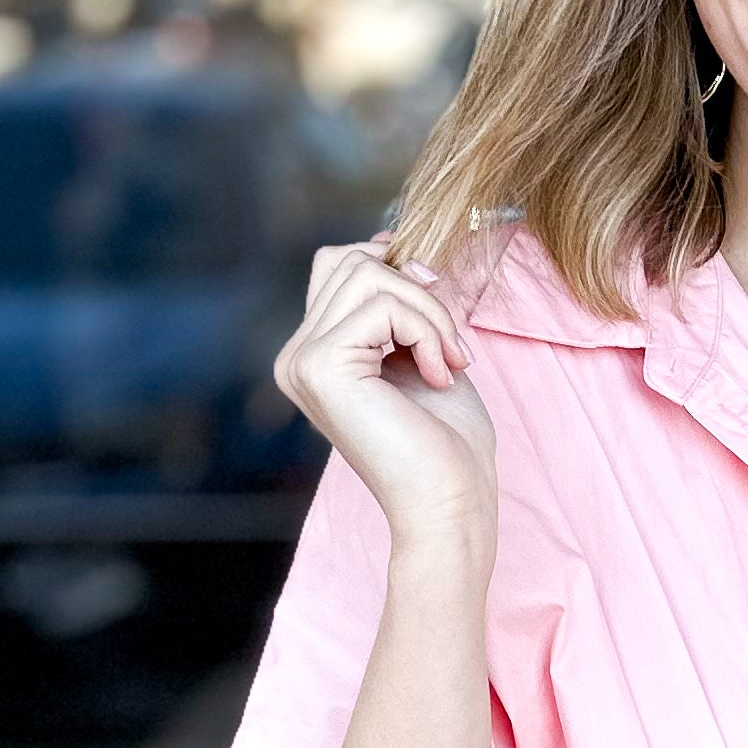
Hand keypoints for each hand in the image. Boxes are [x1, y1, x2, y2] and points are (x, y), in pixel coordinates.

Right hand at [274, 239, 497, 553]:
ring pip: (368, 274)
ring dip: (428, 311)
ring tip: (449, 360)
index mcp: (313, 354)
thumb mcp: (418, 350)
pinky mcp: (320, 366)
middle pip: (353, 261)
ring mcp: (301, 361)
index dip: (394, 270)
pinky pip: (382, 305)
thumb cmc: (446, 441)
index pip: (339, 265)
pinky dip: (426, 331)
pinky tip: (440, 374)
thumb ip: (394, 303)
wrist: (449, 502)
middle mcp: (295, 357)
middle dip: (420, 293)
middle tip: (452, 346)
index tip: (436, 311)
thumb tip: (387, 244)